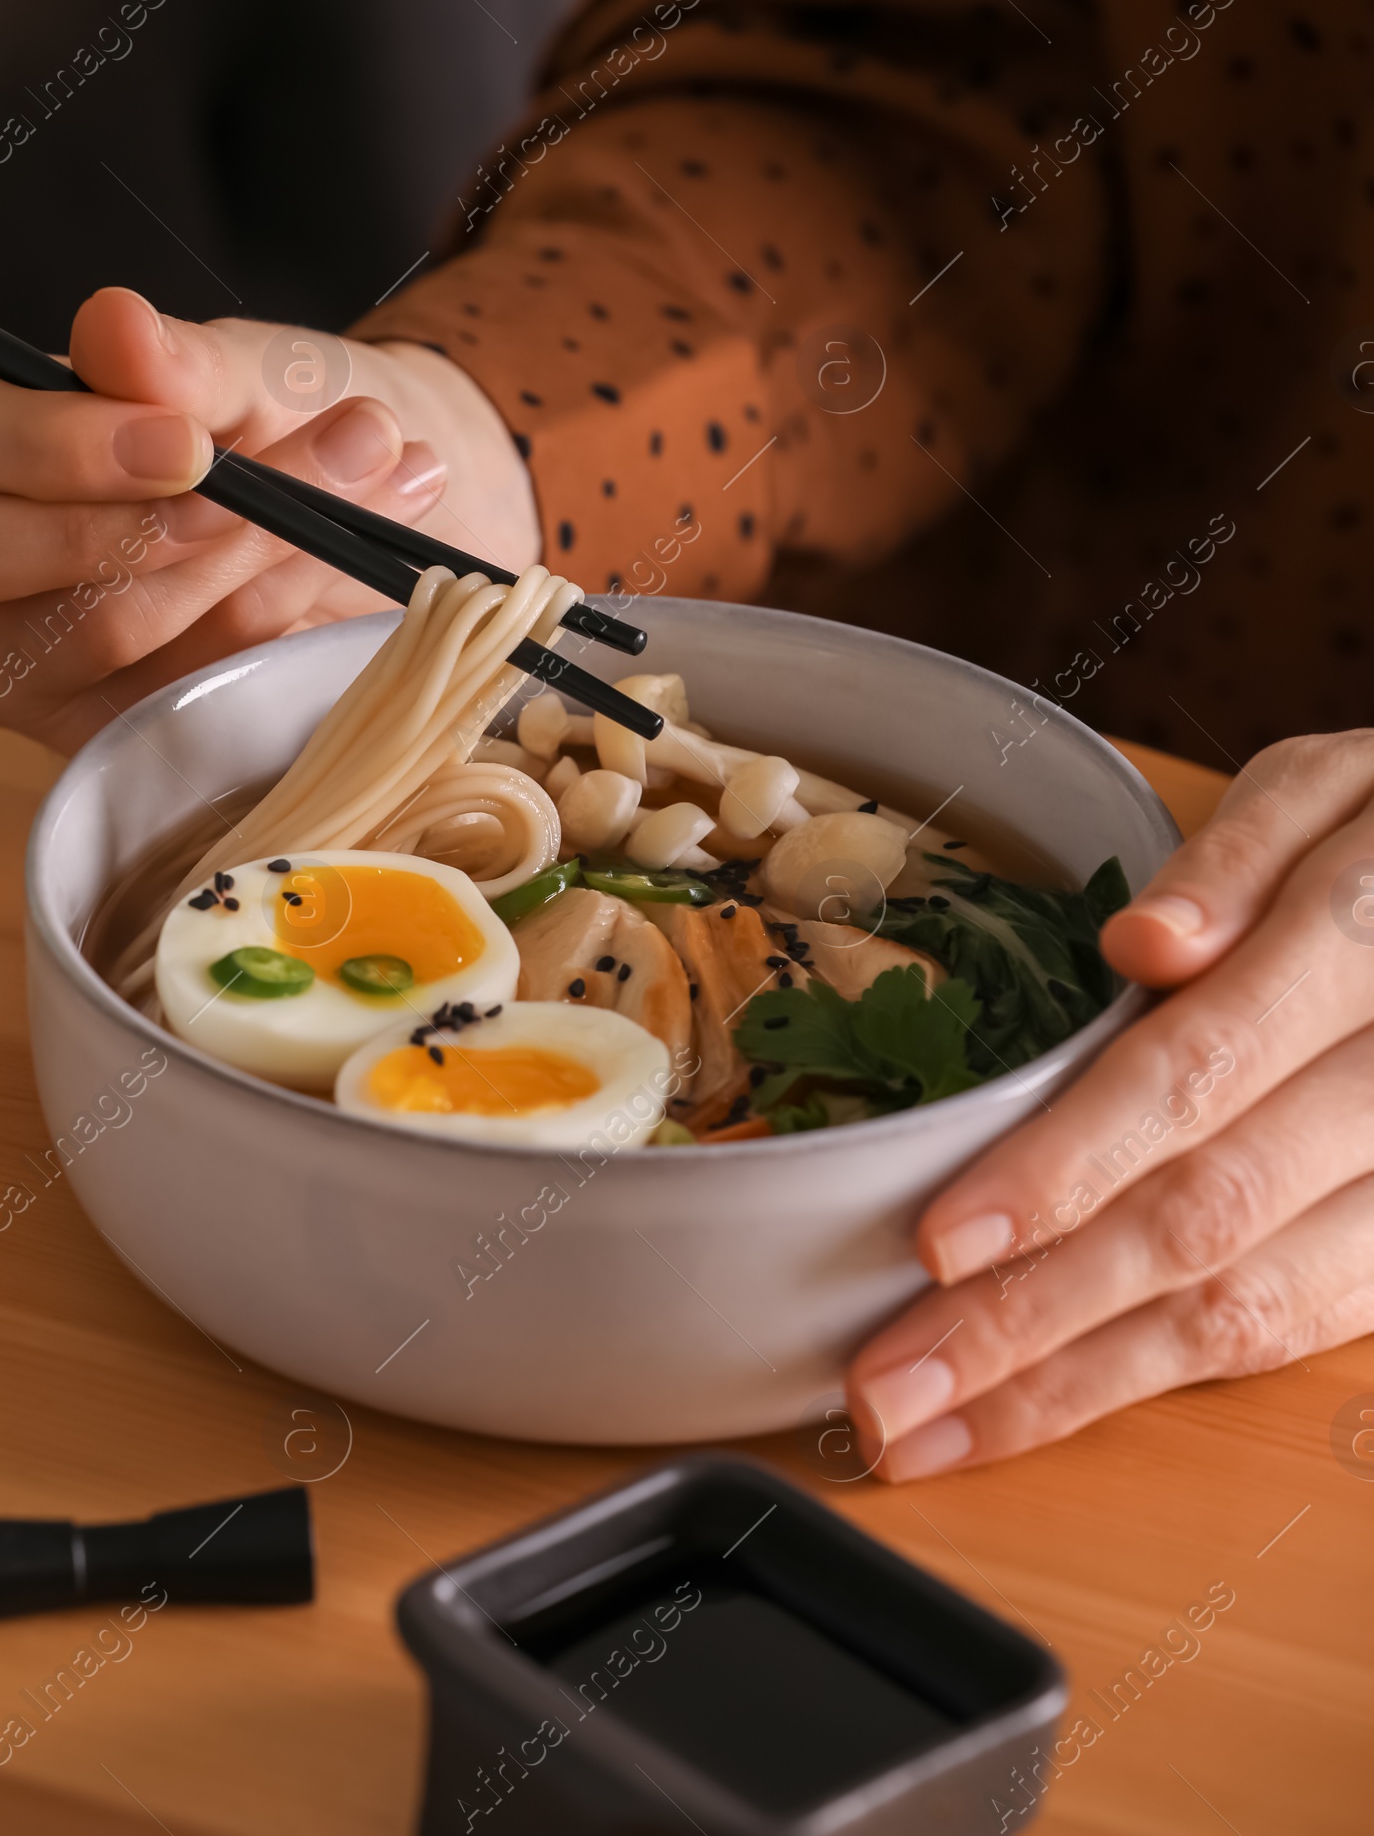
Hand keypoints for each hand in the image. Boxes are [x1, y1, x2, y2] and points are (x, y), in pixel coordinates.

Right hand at [0, 286, 538, 755]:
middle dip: (130, 530)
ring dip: (241, 558)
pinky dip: (273, 615)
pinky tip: (334, 555)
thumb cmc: (266, 418)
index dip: (53, 447)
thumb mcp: (242, 371)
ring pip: (97, 629)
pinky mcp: (97, 733)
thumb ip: (179, 359)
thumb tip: (115, 325)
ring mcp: (16, 665)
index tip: (190, 443)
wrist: (356, 502)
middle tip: (258, 491)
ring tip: (359, 477)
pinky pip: (176, 687)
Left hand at [845, 734, 1373, 1476]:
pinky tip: (1044, 1407)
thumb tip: (1146, 942)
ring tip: (934, 1427)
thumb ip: (1240, 858)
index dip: (1066, 1167)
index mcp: (1363, 949)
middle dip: (1033, 1316)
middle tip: (890, 1382)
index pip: (1195, 1075)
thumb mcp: (1332, 788)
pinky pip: (1294, 1330)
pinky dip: (1158, 1381)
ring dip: (1077, 1385)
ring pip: (1247, 1310)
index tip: (941, 1240)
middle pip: (1203, 1221)